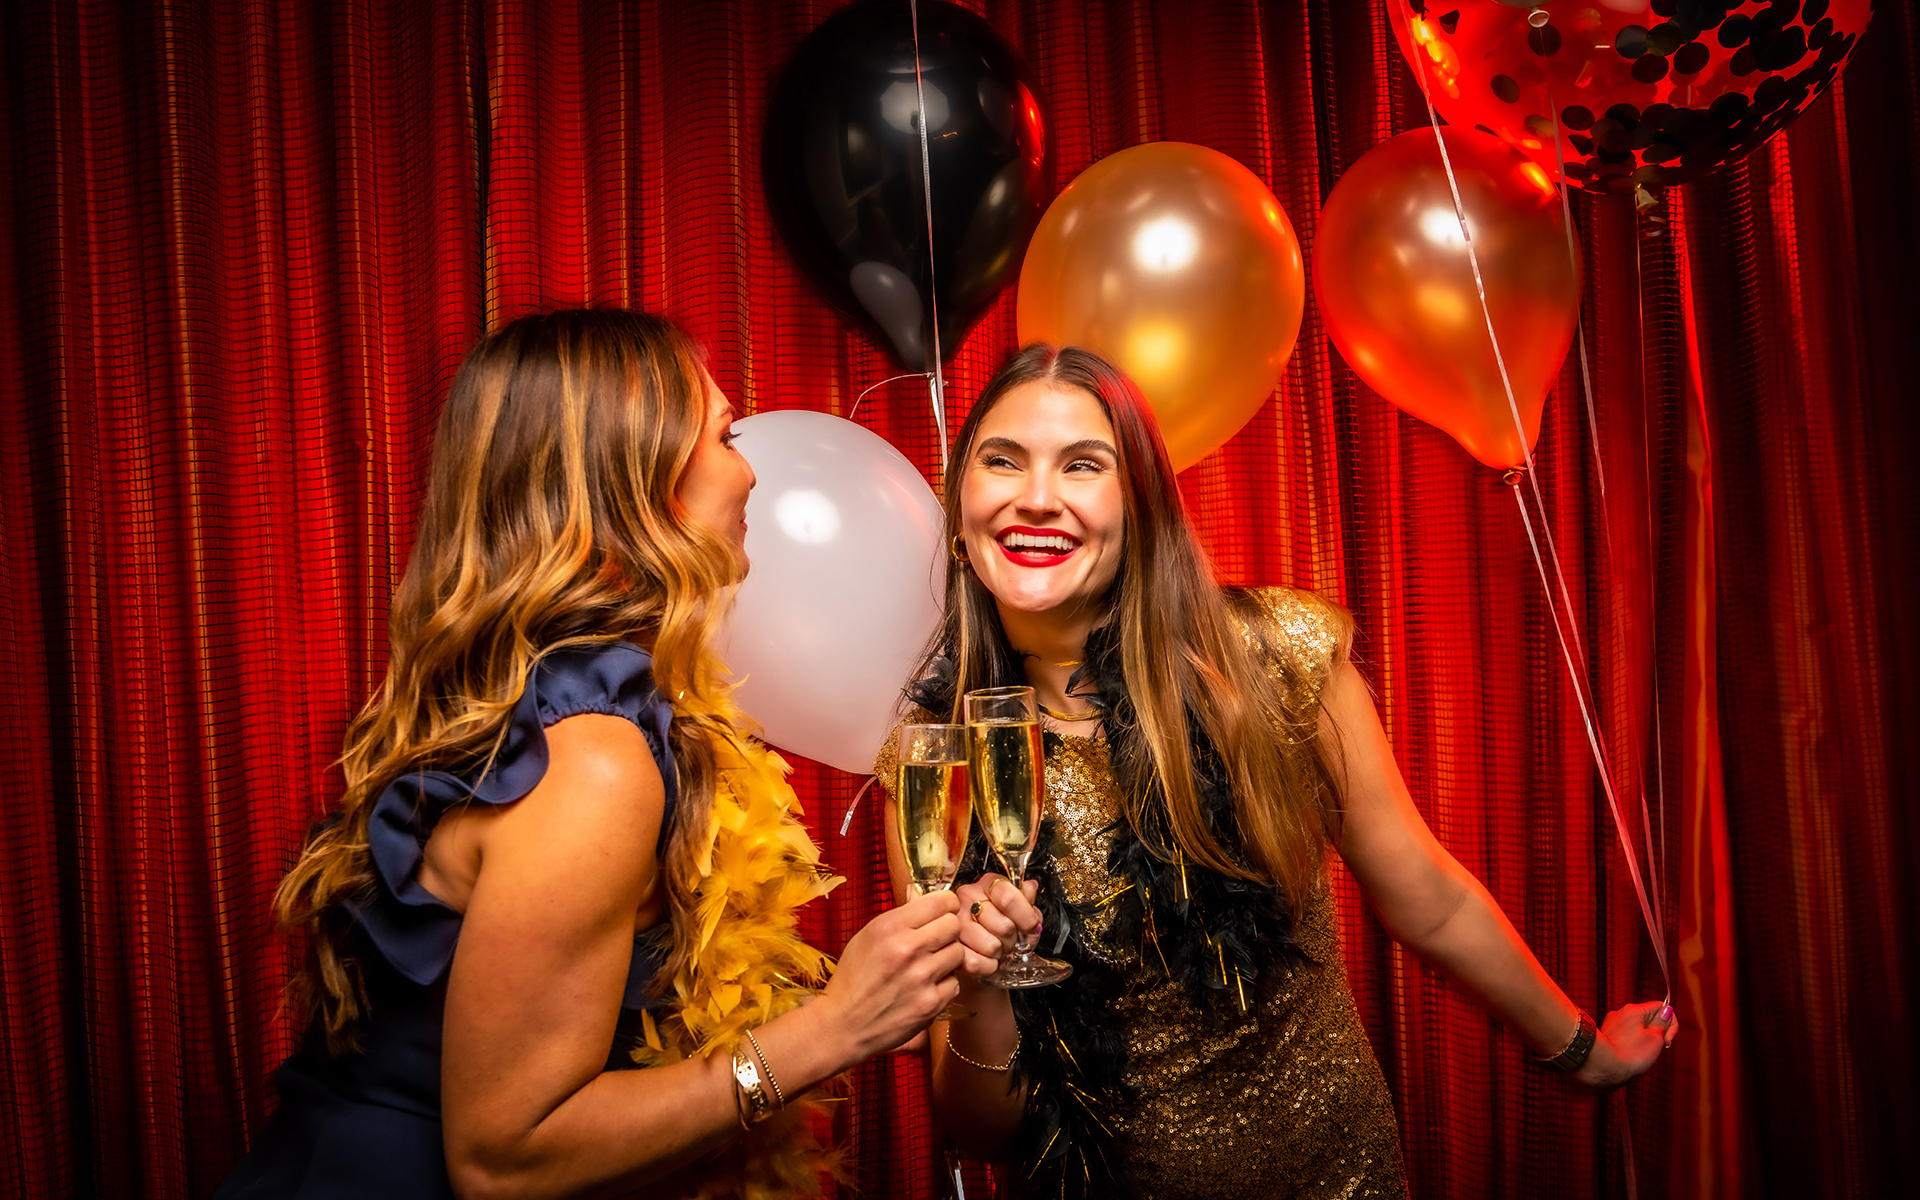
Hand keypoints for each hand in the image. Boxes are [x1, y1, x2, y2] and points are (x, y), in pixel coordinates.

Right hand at [817, 890, 966, 1059]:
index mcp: (889, 927)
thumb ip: (899, 917)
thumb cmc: (853, 979)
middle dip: (948, 932)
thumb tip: (920, 894)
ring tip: (929, 966)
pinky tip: (926, 988)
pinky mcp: (931, 1004)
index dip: (946, 906)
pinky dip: (944, 985)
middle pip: (955, 925)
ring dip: (948, 959)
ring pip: (959, 953)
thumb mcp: (866, 937)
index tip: (943, 913)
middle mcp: (908, 948)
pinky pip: (955, 983)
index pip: (942, 901)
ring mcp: (921, 978)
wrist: (842, 1025)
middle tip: (936, 942)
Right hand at [951, 874, 1041, 981]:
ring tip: (998, 948)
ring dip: (1000, 953)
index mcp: (987, 884)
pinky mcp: (948, 945)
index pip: (1008, 897)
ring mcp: (954, 921)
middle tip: (1010, 939)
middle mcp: (966, 897)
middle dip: (1013, 939)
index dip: (1026, 917)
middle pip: (1003, 926)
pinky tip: (988, 959)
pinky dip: (988, 966)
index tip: (1032, 927)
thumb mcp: (1019, 909)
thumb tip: (1030, 889)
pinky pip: (975, 963)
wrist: (976, 947)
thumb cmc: (999, 926)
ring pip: (991, 946)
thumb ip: (1027, 899)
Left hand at [1573, 1000, 1677, 1091]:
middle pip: (1649, 1019)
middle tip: (1655, 1049)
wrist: (1602, 1068)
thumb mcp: (1656, 1038)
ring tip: (1639, 1056)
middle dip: (1657, 1034)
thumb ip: (1663, 1024)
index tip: (1667, 1039)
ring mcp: (1612, 1025)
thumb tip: (1665, 1012)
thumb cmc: (1631, 1055)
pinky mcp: (1607, 1037)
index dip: (1671, 1023)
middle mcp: (1620, 1013)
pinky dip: (1632, 1048)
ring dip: (1645, 1042)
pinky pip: (1626, 1039)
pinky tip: (1629, 1058)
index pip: (1661, 1006)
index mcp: (1634, 1010)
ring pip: (1638, 1031)